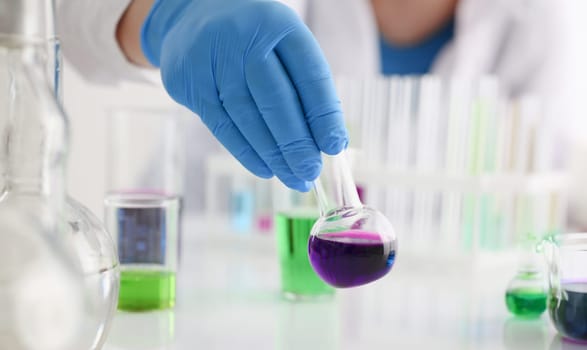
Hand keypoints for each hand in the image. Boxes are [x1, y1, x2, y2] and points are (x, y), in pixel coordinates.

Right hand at [140, 0, 347, 190]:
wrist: (192, 16)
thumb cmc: (252, 39)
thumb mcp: (282, 44)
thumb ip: (304, 86)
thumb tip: (329, 141)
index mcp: (278, 24)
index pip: (309, 75)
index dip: (323, 114)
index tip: (334, 146)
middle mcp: (243, 38)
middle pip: (275, 99)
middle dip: (296, 143)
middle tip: (310, 172)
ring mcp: (211, 58)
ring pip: (247, 118)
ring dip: (273, 155)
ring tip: (293, 178)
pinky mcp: (187, 80)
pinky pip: (221, 125)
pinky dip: (245, 152)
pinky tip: (265, 169)